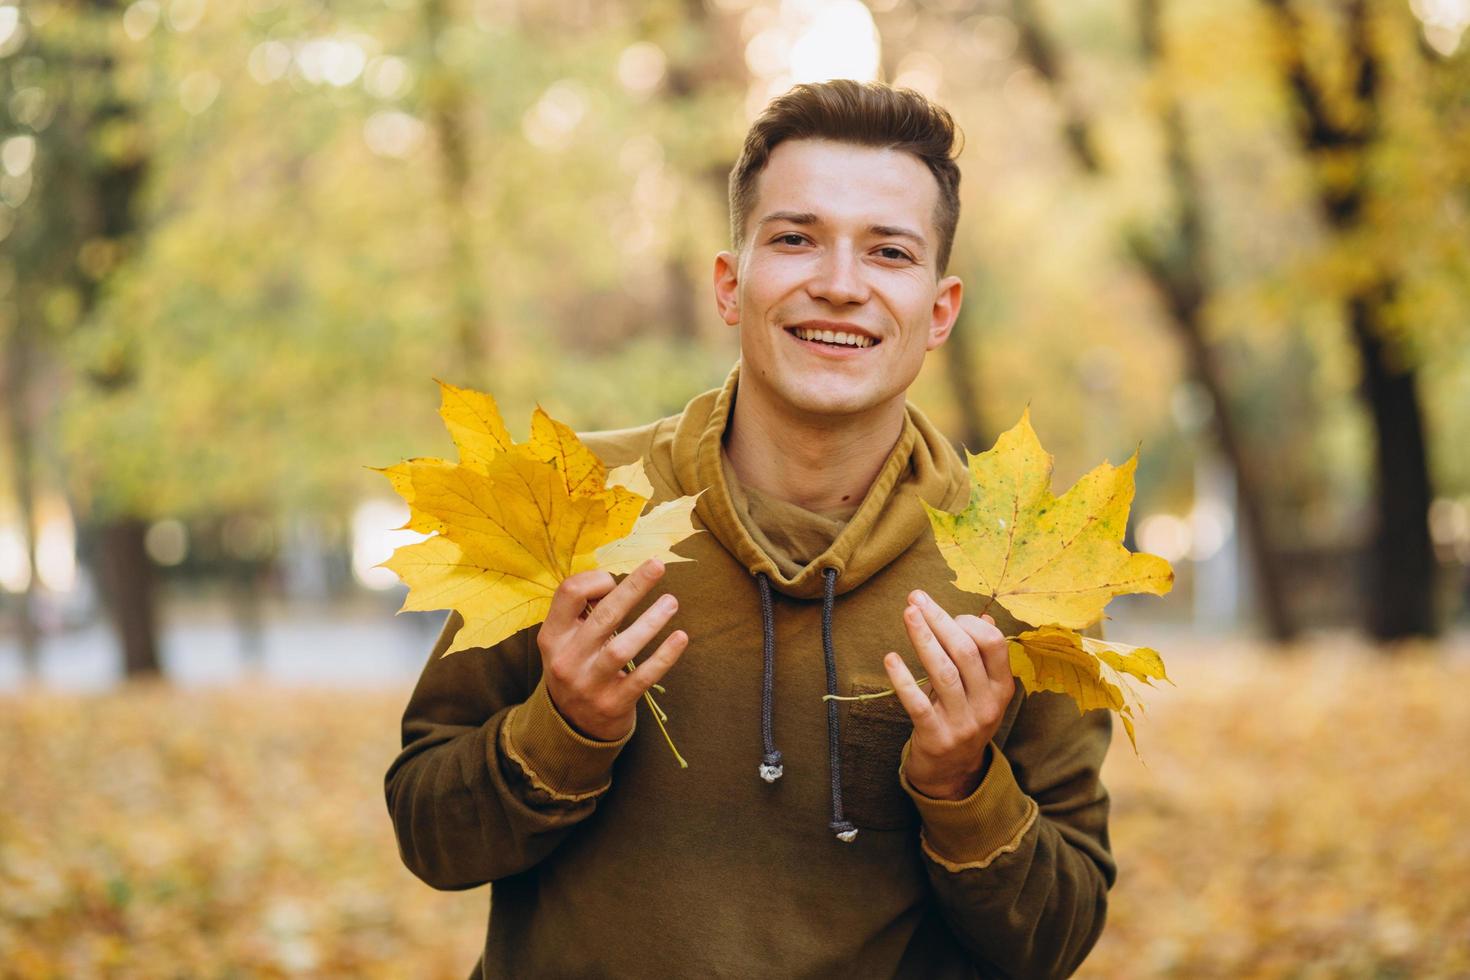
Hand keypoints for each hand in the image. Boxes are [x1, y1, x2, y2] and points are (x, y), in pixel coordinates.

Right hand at [537, 558, 688, 741]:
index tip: (613, 582)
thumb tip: (620, 581)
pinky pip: (642, 677)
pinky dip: (663, 656)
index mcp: (552, 636)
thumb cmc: (577, 668)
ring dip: (650, 621)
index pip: (569, 593)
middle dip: (633, 587)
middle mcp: (566, 659)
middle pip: (603, 615)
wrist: (571, 727)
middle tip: (658, 565)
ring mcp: (588, 685)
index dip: (595, 580)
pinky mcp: (613, 704)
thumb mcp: (565, 641)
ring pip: (622, 647)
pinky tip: (680, 637)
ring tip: (671, 602)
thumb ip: (583, 613)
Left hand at [884, 590, 1014, 800]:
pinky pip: (918, 704)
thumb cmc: (964, 719)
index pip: (993, 644)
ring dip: (923, 639)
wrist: (952, 774)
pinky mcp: (936, 737)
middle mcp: (987, 705)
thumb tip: (985, 617)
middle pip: (965, 652)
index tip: (944, 613)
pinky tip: (891, 658)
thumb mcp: (982, 691)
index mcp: (1001, 688)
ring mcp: (963, 723)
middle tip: (916, 598)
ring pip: (944, 672)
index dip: (968, 622)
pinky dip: (904, 679)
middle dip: (939, 620)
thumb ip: (984, 656)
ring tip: (908, 614)